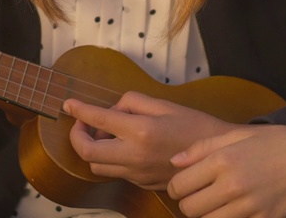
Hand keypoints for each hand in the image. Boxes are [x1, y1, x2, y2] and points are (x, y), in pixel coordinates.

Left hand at [64, 92, 233, 189]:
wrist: (217, 159)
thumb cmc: (195, 126)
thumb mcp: (165, 104)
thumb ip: (134, 101)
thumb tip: (113, 107)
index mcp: (141, 131)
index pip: (98, 119)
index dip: (79, 110)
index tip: (69, 104)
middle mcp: (135, 155)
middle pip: (88, 151)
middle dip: (77, 136)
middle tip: (82, 123)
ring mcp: (138, 173)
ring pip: (98, 166)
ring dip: (93, 148)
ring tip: (106, 134)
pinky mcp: (142, 183)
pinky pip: (116, 172)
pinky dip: (110, 158)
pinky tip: (123, 145)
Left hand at [167, 125, 285, 217]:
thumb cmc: (278, 143)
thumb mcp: (240, 134)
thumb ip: (203, 148)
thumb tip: (175, 162)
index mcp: (223, 160)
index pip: (179, 186)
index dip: (177, 187)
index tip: (185, 185)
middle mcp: (233, 186)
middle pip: (189, 209)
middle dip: (189, 203)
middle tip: (200, 195)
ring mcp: (248, 208)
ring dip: (206, 215)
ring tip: (216, 204)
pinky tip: (234, 210)